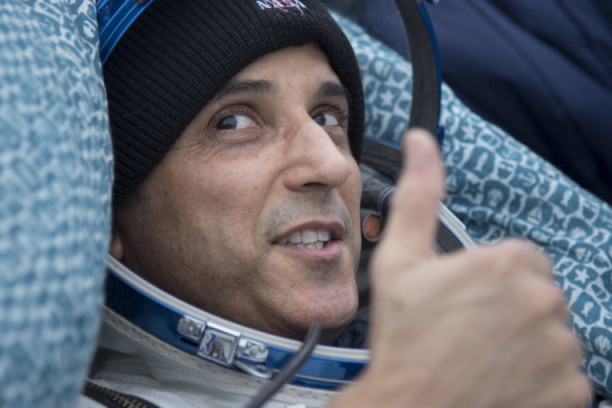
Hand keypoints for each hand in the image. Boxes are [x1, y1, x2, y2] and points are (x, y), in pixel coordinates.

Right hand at [331, 129, 590, 407]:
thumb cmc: (403, 340)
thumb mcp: (399, 260)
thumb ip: (419, 195)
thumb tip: (420, 140)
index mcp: (506, 263)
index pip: (519, 258)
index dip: (488, 279)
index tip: (463, 300)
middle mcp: (543, 300)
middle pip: (537, 293)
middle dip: (509, 308)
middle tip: (467, 330)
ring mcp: (561, 348)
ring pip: (551, 333)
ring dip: (525, 342)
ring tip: (481, 358)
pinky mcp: (571, 390)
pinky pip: (565, 374)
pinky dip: (540, 378)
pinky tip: (501, 381)